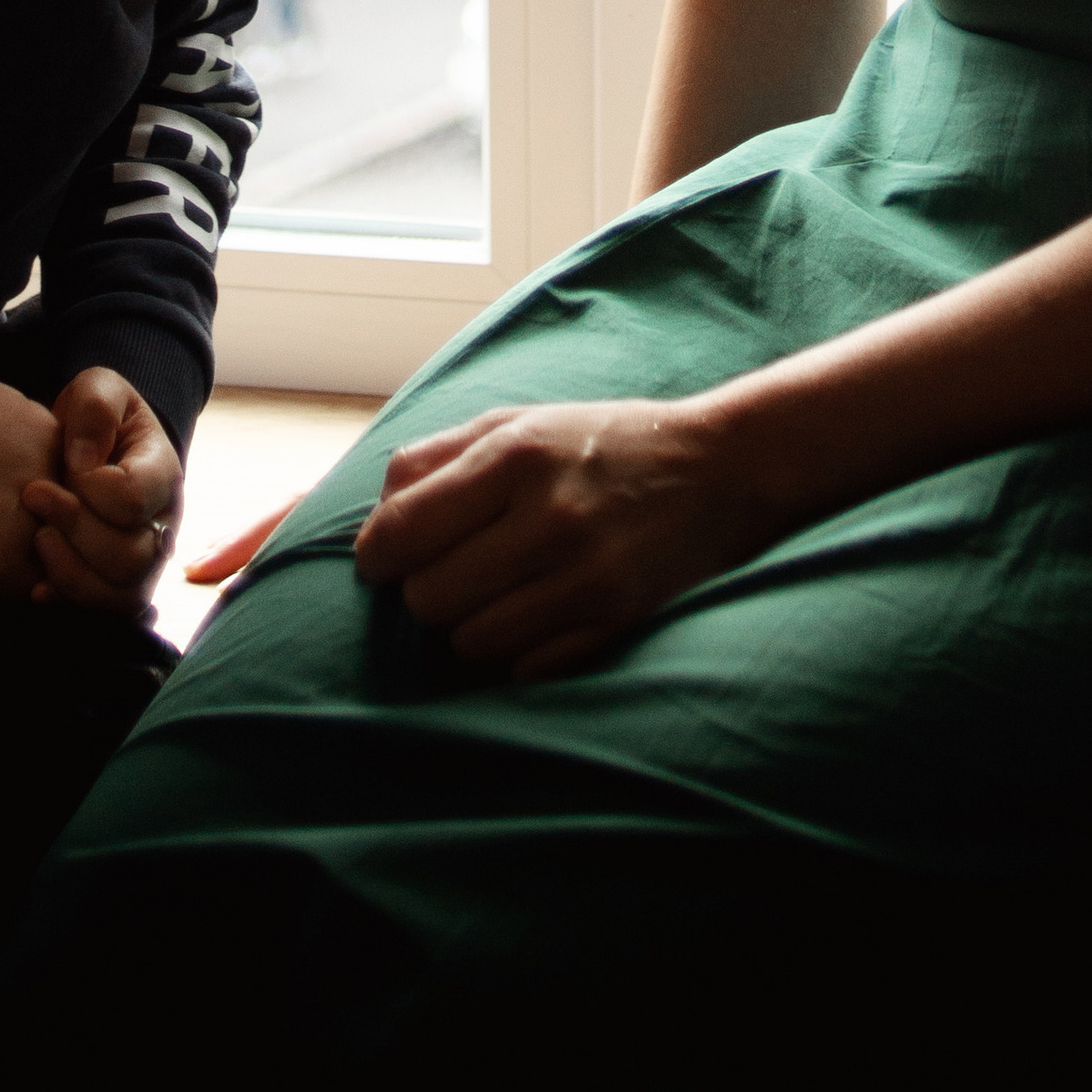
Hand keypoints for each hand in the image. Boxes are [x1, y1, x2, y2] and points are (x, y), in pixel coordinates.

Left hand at [23, 370, 182, 615]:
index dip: (92, 487)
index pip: (134, 499)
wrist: (89, 453)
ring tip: (38, 538)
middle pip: (130, 555)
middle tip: (33, 497)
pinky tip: (37, 585)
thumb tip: (84, 460)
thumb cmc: (94, 421)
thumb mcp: (97, 390)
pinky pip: (103, 616)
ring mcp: (144, 565)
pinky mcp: (118, 590)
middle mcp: (163, 527)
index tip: (62, 464)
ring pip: (120, 594)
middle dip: (74, 529)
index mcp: (163, 475)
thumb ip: (95, 407)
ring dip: (70, 570)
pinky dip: (68, 604)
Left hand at [352, 399, 777, 680]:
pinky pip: (522, 668)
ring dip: (467, 626)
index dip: (376, 556)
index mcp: (514, 455)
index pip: (400, 533)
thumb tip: (373, 520)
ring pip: (469, 642)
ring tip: (494, 594)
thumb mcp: (517, 423)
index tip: (384, 559)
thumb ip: (435, 460)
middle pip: (428, 598)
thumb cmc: (601, 443)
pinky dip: (514, 651)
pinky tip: (534, 614)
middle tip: (451, 571)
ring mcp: (584, 577)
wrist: (719, 469)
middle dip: (423, 591)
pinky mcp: (613, 623)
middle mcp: (548, 517)